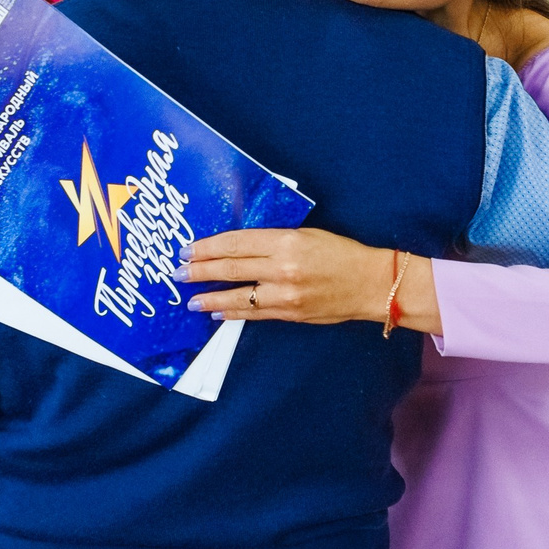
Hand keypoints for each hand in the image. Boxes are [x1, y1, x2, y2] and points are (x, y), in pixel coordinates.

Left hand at [184, 228, 420, 326]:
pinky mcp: (290, 314)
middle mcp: (282, 268)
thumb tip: (238, 246)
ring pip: (237, 296)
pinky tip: (218, 312)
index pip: (236, 243)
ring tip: (191, 300)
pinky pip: (254, 314)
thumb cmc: (341, 253)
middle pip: (230, 269)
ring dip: (210, 298)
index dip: (208, 247)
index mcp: (286, 241)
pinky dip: (233, 313)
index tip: (188, 249)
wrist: (371, 284)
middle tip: (178, 273)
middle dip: (200, 272)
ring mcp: (285, 295)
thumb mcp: (307, 234)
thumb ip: (273, 240)